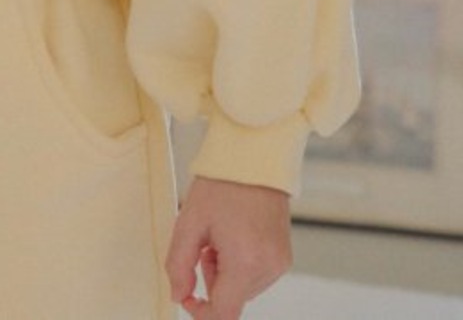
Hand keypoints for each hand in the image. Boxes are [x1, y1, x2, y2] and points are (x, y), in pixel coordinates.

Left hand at [165, 175, 291, 318]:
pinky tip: (236, 235)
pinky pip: (256, 274)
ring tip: (221, 234)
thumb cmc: (221, 184)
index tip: (188, 295)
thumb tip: (178, 295)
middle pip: (233, 298)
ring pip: (243, 288)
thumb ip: (178, 264)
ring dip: (226, 271)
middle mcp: (268, 268)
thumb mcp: (189, 221)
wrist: (253, 158)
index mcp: (245, 262)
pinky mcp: (284, 256)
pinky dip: (241, 264)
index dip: (201, 312)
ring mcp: (280, 263)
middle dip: (212, 279)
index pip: (224, 314)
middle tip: (204, 244)